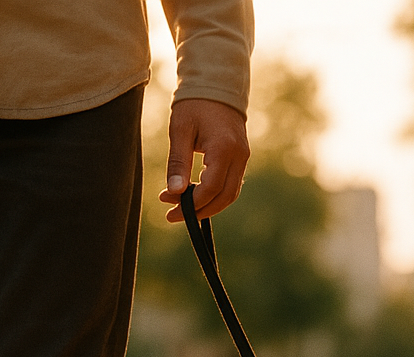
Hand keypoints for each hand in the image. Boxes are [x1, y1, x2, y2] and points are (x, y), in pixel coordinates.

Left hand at [158, 98, 250, 222]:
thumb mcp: (180, 131)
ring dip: (208, 206)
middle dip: (199, 210)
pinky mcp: (241, 159)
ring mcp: (243, 159)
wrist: (217, 86)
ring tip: (183, 207)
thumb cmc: (194, 105)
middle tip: (174, 214)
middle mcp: (239, 157)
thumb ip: (178, 162)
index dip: (191, 204)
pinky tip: (196, 195)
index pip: (210, 188)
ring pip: (230, 195)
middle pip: (224, 198)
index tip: (170, 210)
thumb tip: (173, 192)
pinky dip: (215, 196)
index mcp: (223, 149)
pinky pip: (231, 186)